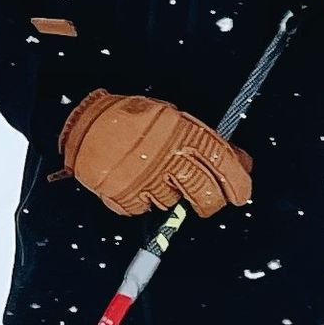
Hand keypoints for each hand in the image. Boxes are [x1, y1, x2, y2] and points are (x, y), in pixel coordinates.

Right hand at [59, 89, 253, 218]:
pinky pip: (141, 209)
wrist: (83, 119)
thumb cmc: (128, 115)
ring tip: (158, 182)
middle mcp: (168, 159)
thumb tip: (236, 160)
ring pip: (173, 204)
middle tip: (208, 202)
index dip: (238, 184)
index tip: (241, 193)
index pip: (224, 165)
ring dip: (170, 198)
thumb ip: (202, 140)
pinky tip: (136, 186)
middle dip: (210, 202)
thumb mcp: (172, 117)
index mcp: (184, 135)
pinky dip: (141, 202)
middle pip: (204, 193)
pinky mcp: (122, 194)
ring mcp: (145, 179)